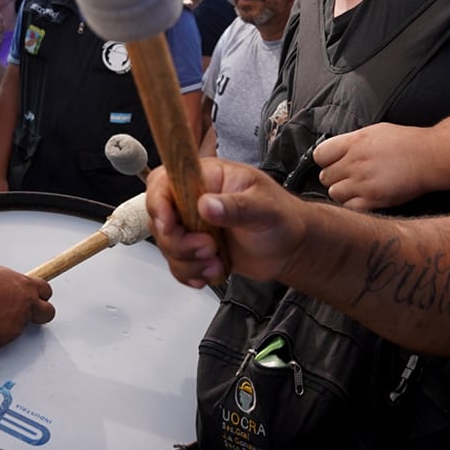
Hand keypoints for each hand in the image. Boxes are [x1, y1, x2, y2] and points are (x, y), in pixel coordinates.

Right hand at [0, 264, 53, 351]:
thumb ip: (4, 280)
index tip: (36, 298)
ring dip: (10, 326)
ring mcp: (17, 324)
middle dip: (40, 314)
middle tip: (29, 315)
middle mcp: (25, 306)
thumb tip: (1, 283)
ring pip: (21, 328)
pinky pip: (3, 340)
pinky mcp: (5, 340)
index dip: (40, 296)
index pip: (45, 290)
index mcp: (24, 286)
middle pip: (47, 312)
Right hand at [147, 158, 305, 287]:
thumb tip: (206, 205)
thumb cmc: (283, 217)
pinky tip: (213, 271)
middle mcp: (194, 199)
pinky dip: (192, 273)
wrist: (291, 247)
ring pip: (167, 245)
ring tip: (217, 262)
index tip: (170, 225)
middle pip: (160, 218)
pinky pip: (177, 263)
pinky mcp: (196, 248)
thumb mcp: (264, 208)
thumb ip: (236, 206)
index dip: (159, 203)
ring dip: (188, 261)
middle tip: (209, 248)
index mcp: (208, 177)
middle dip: (179, 242)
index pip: (165, 180)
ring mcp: (193, 225)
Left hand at [313, 123, 431, 210]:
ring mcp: (363, 182)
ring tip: (356, 187)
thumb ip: (352, 142)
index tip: (332, 162)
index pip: (319, 155)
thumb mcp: (375, 131)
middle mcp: (355, 162)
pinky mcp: (373, 199)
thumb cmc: (407, 142)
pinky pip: (349, 207)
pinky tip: (364, 197)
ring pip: (334, 193)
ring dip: (342, 192)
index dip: (324, 160)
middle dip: (334, 176)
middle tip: (347, 176)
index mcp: (355, 142)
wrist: (430, 157)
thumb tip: (336, 151)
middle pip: (325, 176)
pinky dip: (353, 205)